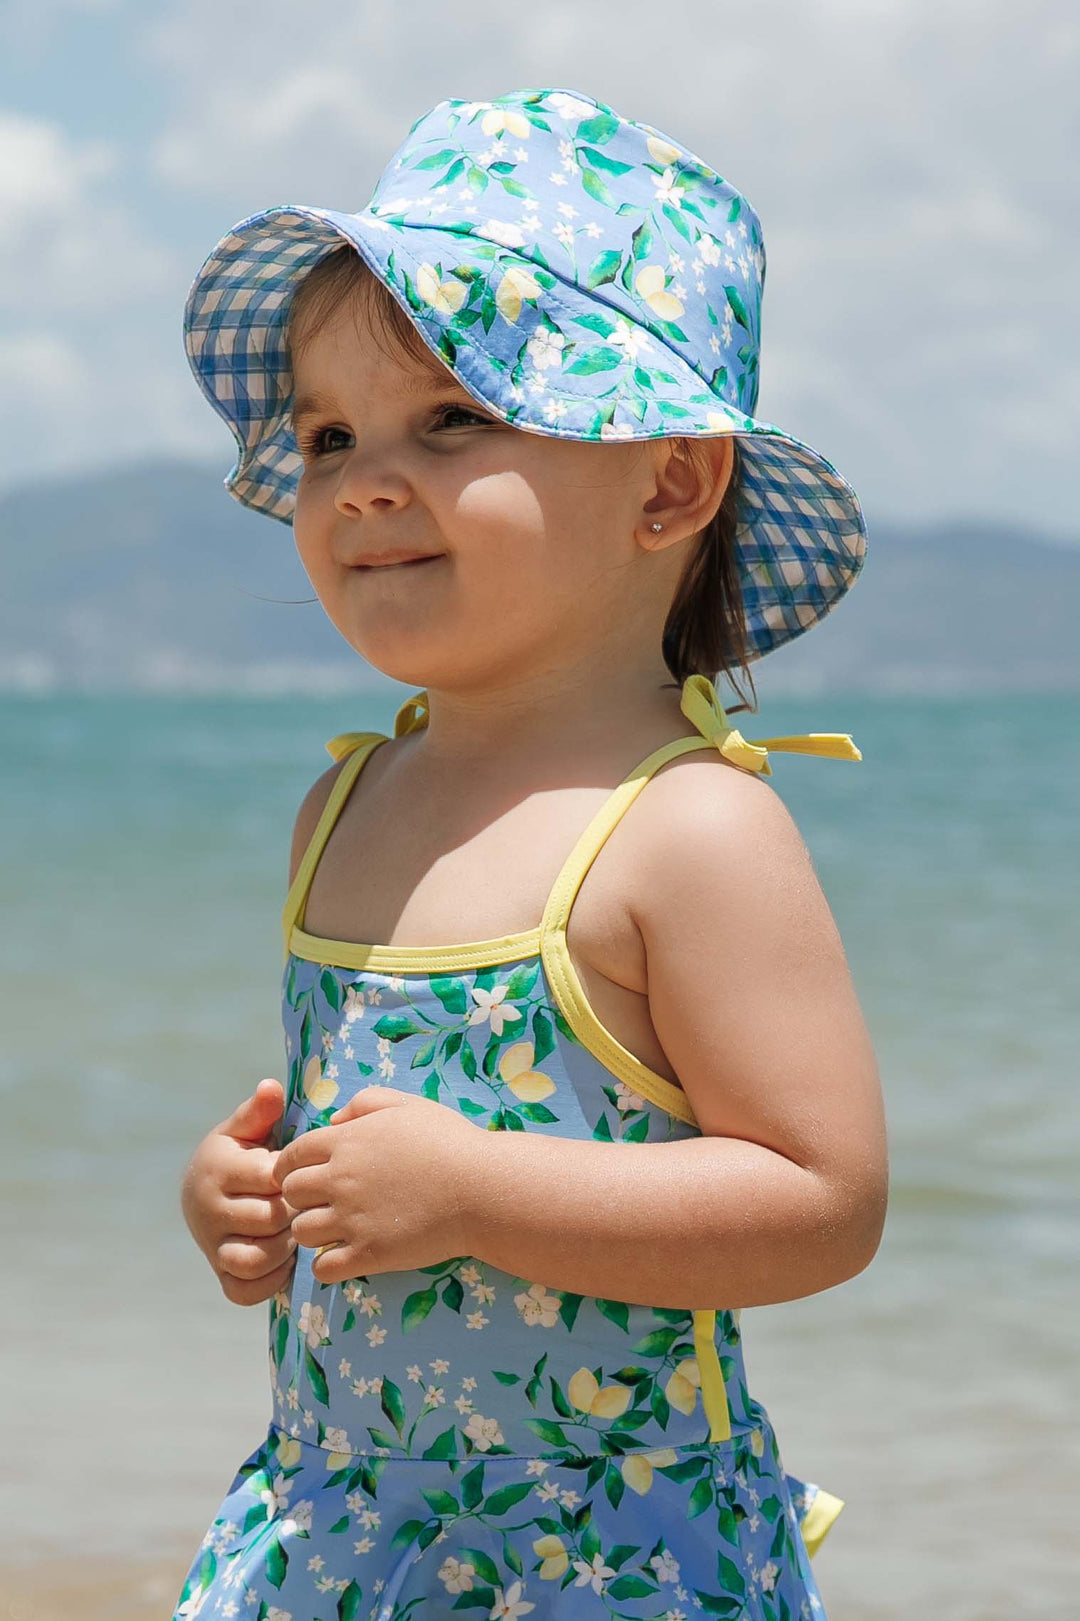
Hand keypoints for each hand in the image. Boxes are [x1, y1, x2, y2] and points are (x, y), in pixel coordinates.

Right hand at [181, 1078, 298, 1305]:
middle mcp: (209, 1209)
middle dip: (295, 1212)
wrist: (202, 1188)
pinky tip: (286, 1259)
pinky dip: (269, 1281)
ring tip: (296, 1230)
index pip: (269, 1178)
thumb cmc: (239, 1152)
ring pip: (254, 1259)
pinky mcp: (218, 1271)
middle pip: (268, 1220)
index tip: (306, 1173)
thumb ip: (260, 1111)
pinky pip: (243, 1290)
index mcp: (220, 1168)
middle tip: (309, 1204)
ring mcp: (212, 1243)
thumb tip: (271, 1086)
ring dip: (284, 1249)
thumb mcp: (245, 1127)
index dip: (296, 1178)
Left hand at [271, 1086, 482, 1284]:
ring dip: (314, 1232)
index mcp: (346, 1142)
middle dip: (301, 1198)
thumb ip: (364, 1103)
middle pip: (290, 1194)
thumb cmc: (449, 1141)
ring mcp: (353, 1219)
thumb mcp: (406, 1106)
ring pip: (302, 1232)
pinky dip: (329, 1264)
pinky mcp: (369, 1254)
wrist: (482, 1188)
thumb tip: (335, 1120)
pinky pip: (323, 1268)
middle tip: (324, 1202)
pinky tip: (348, 1255)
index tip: (308, 1175)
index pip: (291, 1156)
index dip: (293, 1167)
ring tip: (337, 1230)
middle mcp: (341, 1179)